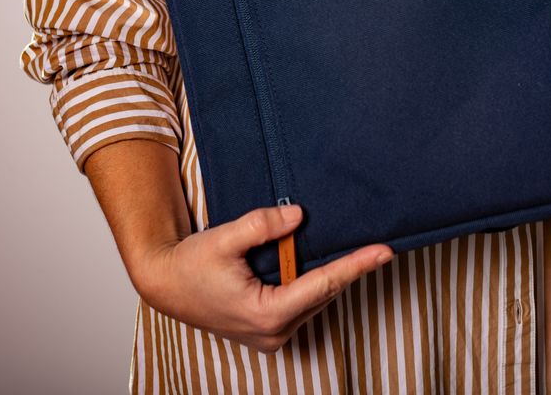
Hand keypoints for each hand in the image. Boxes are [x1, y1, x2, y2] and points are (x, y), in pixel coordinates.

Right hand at [85, 139, 392, 352]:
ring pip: (314, 299)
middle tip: (378, 245)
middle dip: (348, 268)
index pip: (323, 285)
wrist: (165, 284)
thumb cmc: (191, 264)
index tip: (384, 252)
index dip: (356, 266)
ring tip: (358, 251)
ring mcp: (272, 335)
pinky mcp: (268, 329)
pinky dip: (313, 282)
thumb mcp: (224, 238)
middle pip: (323, 293)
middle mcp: (274, 332)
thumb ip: (261, 225)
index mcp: (268, 314)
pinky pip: (302, 302)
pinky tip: (324, 262)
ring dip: (330, 275)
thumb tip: (298, 216)